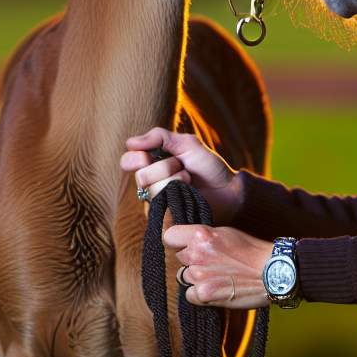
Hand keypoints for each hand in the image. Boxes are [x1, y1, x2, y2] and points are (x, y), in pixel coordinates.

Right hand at [120, 127, 242, 224]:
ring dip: (177, 181)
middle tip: (183, 168)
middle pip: (141, 176)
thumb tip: (130, 143)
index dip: (136, 158)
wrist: (229, 189)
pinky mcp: (166, 219)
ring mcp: (157, 203)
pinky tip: (189, 195)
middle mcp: (150, 185)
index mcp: (152, 164)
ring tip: (190, 182)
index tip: (148, 156)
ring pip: (153, 190)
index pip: (128, 161)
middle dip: (166, 167)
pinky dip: (179, 195)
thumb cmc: (208, 166)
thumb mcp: (186, 143)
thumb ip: (159, 137)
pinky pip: (162, 207)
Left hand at [163, 222, 273, 308]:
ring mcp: (199, 275)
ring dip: (198, 278)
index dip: (177, 242)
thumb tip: (190, 241)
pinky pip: (190, 295)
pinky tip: (217, 290)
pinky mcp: (204, 294)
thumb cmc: (254, 251)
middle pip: (179, 258)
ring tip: (220, 277)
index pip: (169, 236)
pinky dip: (201, 295)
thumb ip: (205, 236)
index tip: (183, 245)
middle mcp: (196, 253)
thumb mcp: (227, 233)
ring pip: (185, 277)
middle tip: (213, 263)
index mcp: (201, 235)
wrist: (274, 271)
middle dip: (191, 261)